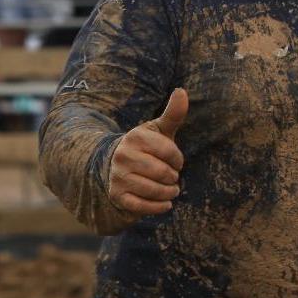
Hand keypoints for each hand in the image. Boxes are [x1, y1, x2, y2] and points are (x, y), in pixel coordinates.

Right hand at [107, 88, 187, 217]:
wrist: (116, 166)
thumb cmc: (146, 146)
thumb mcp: (159, 129)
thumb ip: (173, 113)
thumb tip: (182, 91)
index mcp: (136, 137)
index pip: (170, 151)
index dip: (178, 159)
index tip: (176, 161)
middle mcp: (124, 156)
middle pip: (163, 172)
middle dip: (173, 177)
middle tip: (172, 177)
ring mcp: (118, 176)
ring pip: (154, 190)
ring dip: (169, 193)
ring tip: (172, 190)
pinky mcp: (117, 195)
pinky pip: (142, 206)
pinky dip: (158, 207)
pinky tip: (165, 204)